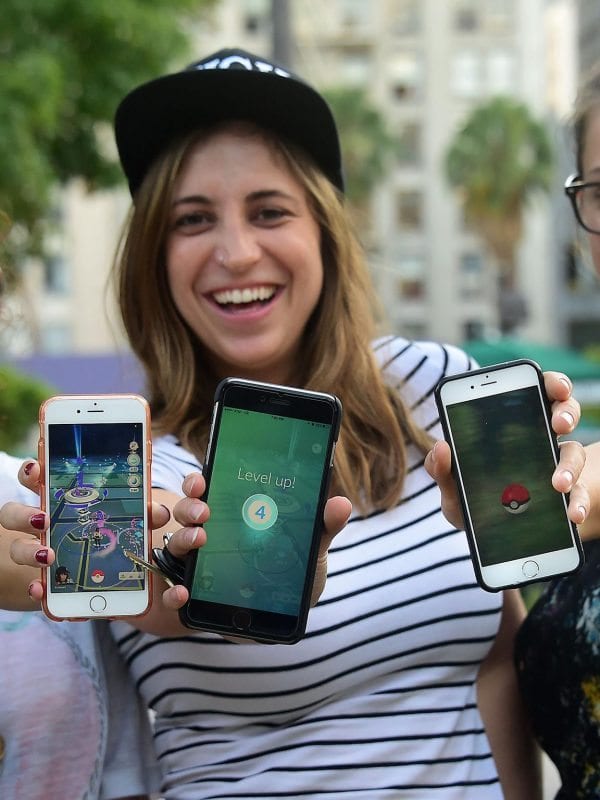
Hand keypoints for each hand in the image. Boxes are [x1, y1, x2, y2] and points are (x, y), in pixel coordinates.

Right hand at [0, 458, 170, 603]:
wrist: (101, 576)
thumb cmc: (109, 535)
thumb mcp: (128, 521)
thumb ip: (142, 514)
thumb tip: (158, 512)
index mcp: (59, 501)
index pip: (36, 480)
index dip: (31, 472)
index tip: (36, 469)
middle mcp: (40, 524)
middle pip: (13, 512)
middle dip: (23, 514)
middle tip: (43, 519)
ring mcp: (36, 551)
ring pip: (16, 547)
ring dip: (27, 550)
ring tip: (48, 555)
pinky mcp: (43, 580)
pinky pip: (31, 584)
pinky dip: (35, 587)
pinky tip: (41, 590)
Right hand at [160, 471, 351, 610]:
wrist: (285, 620)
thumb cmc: (293, 577)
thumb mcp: (310, 550)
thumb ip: (322, 528)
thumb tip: (340, 504)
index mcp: (234, 516)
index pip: (207, 490)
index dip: (198, 482)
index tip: (202, 479)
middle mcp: (210, 536)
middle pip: (186, 512)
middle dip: (190, 506)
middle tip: (205, 511)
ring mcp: (199, 566)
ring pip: (177, 544)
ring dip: (183, 539)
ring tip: (199, 540)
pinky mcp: (197, 598)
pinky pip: (174, 592)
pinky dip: (173, 592)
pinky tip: (182, 592)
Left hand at [424, 370, 588, 529]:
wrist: (496, 537)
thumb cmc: (473, 502)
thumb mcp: (453, 489)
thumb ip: (442, 470)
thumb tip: (442, 447)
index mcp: (512, 428)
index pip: (535, 393)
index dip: (549, 383)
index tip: (552, 386)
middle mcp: (541, 441)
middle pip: (564, 412)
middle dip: (565, 412)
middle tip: (559, 423)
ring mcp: (557, 468)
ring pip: (574, 453)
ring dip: (569, 466)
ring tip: (559, 484)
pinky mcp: (567, 497)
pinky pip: (579, 495)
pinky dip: (578, 503)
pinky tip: (572, 513)